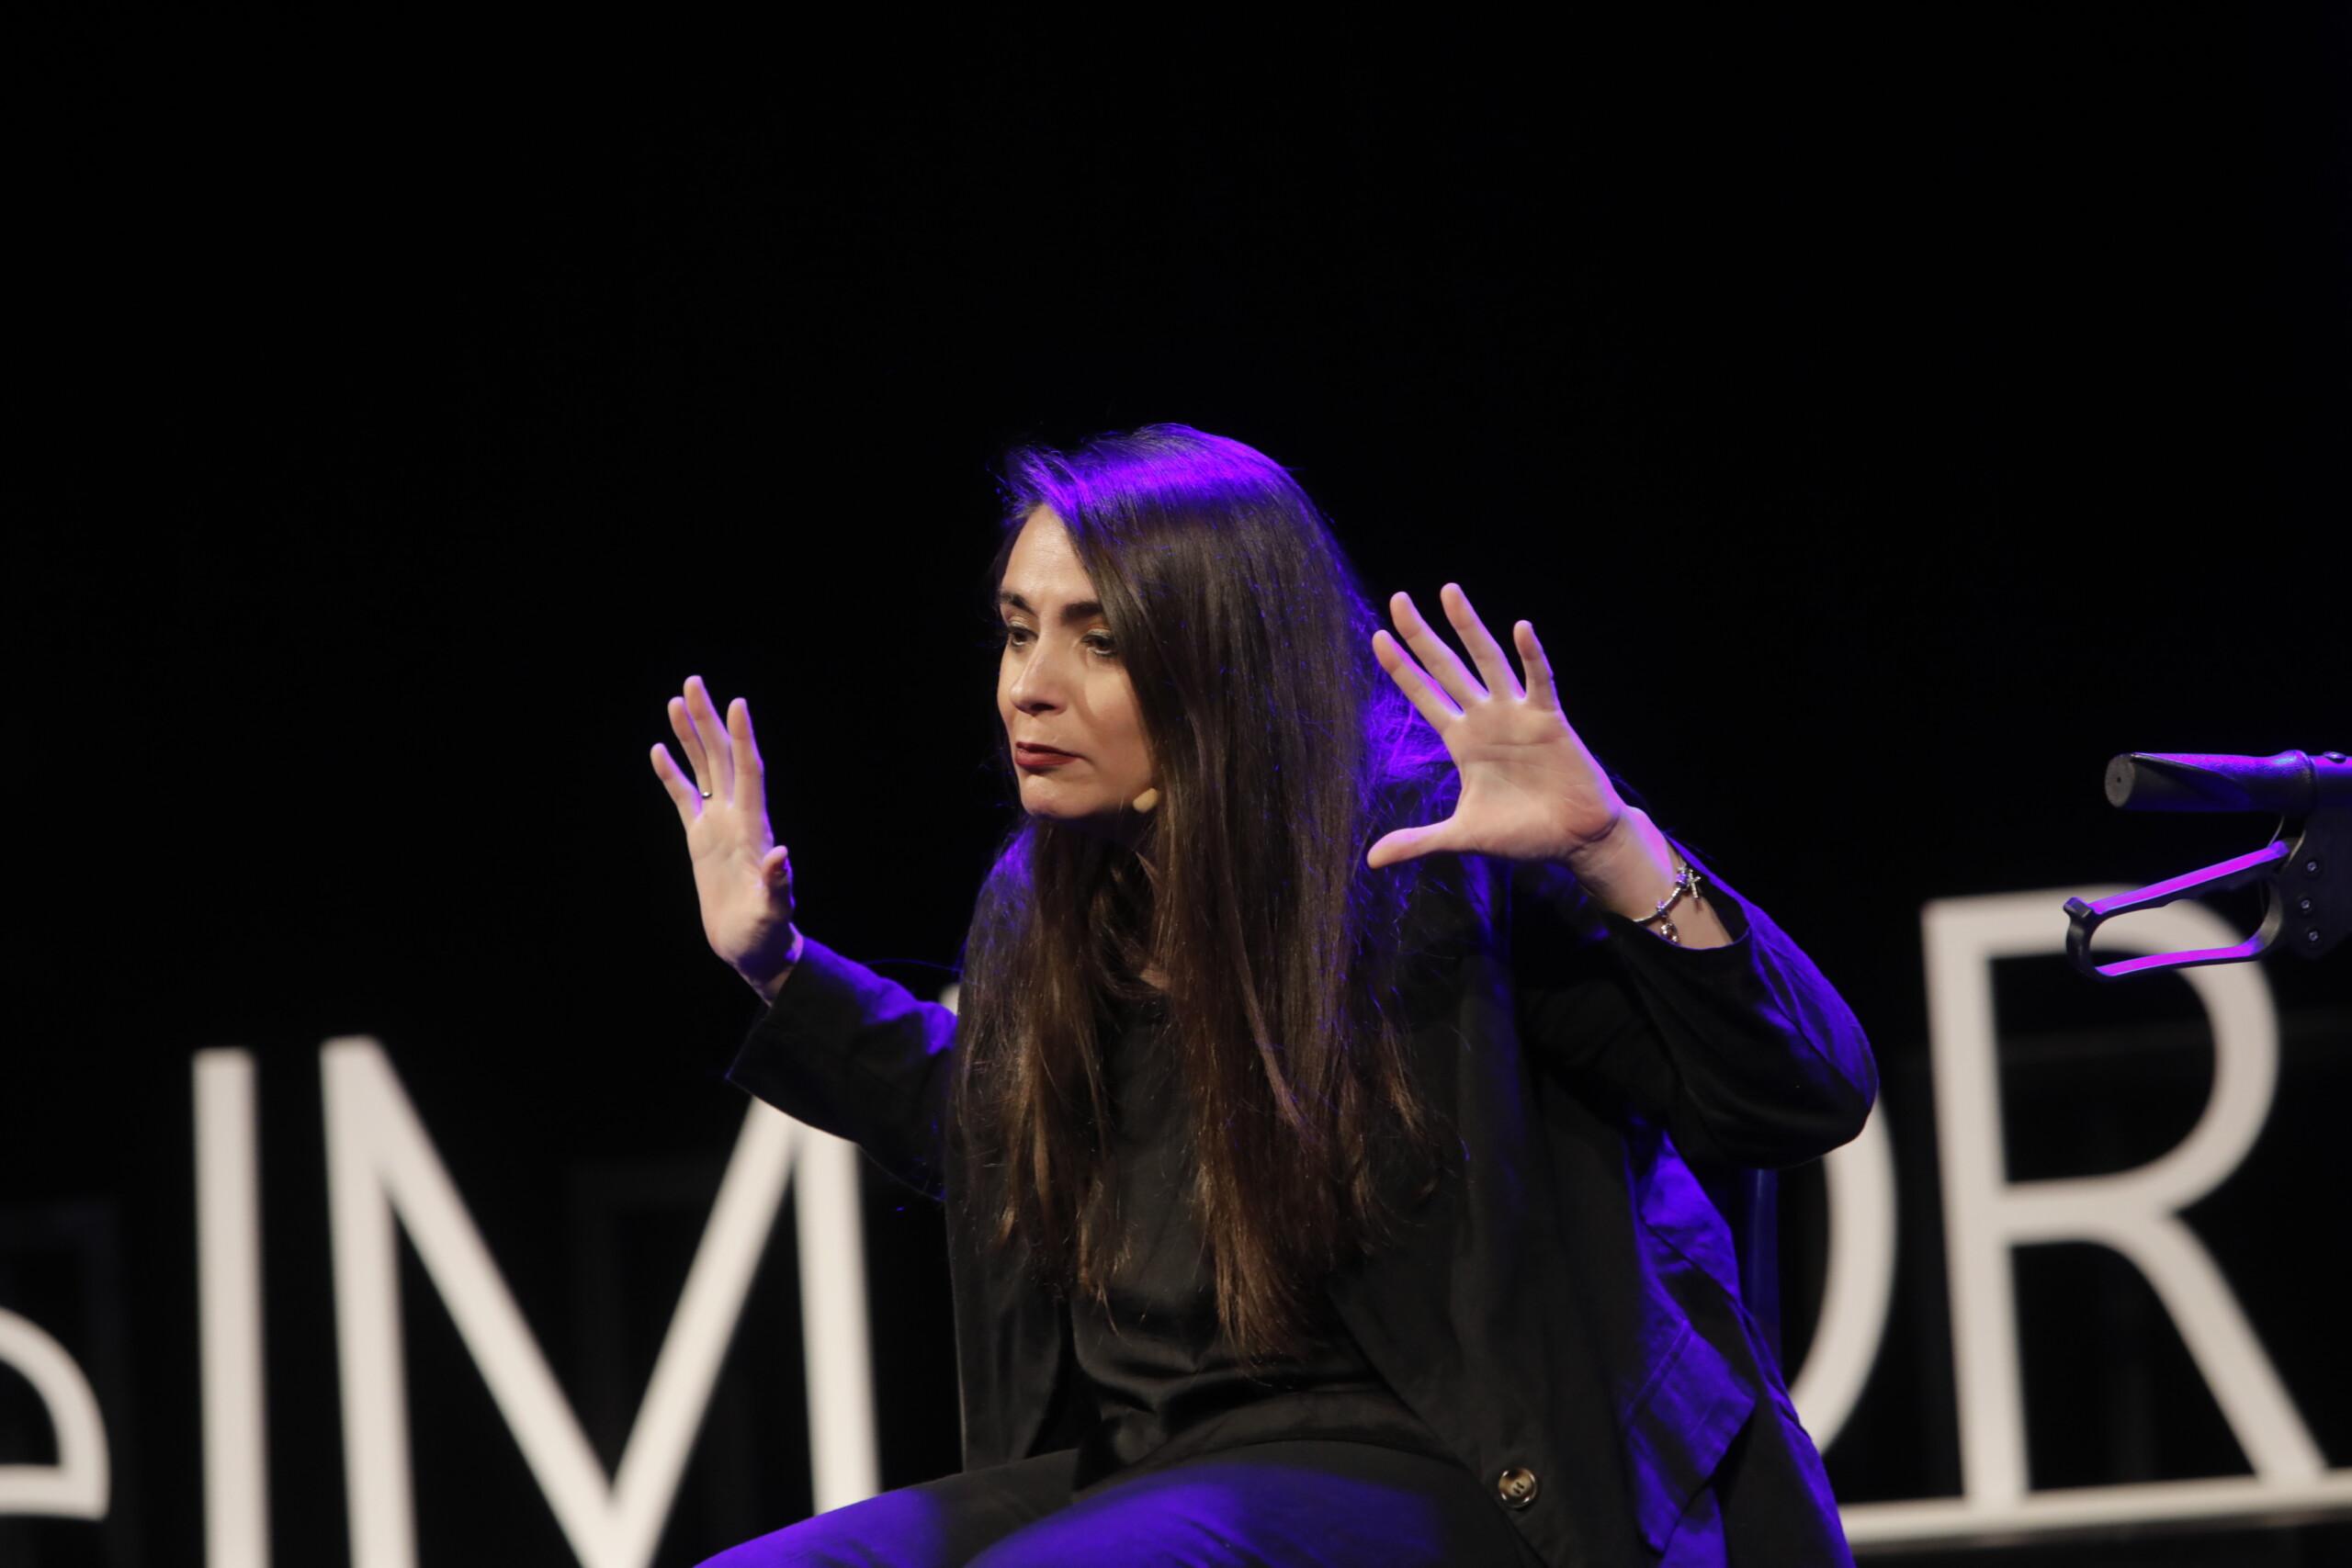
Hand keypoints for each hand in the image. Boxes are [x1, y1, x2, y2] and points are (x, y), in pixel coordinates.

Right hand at [649, 675, 800, 993]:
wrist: (753, 950)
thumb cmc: (768, 934)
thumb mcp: (774, 912)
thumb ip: (778, 885)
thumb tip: (781, 857)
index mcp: (755, 829)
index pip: (749, 772)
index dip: (743, 739)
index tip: (738, 704)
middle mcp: (738, 818)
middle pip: (723, 759)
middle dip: (710, 721)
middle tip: (694, 682)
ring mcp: (719, 826)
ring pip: (703, 770)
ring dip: (691, 737)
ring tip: (676, 701)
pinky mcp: (701, 840)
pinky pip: (684, 799)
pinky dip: (672, 775)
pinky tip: (659, 749)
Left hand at [1367, 583, 1628, 869]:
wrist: (1575, 840)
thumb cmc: (1523, 833)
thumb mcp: (1462, 835)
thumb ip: (1418, 841)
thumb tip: (1370, 860)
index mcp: (1462, 740)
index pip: (1425, 695)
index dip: (1401, 668)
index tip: (1377, 636)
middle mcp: (1486, 718)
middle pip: (1447, 667)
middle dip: (1422, 635)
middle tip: (1398, 598)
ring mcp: (1517, 715)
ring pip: (1488, 661)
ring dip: (1469, 627)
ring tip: (1449, 592)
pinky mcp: (1550, 720)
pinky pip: (1540, 681)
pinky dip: (1532, 656)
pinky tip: (1520, 628)